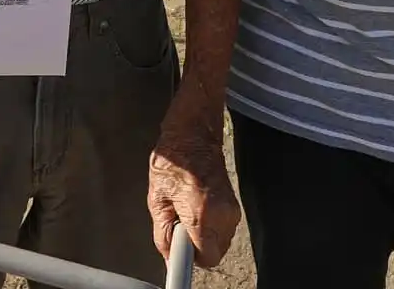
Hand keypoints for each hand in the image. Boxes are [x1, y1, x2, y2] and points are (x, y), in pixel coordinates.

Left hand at [147, 136, 239, 268]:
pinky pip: (223, 230)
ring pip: (220, 242)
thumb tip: (170, 258)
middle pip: (214, 253)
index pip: (206, 257)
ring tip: (189, 210)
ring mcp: (232, 209)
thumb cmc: (173, 160)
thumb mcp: (157, 198)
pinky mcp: (235, 206)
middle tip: (181, 222)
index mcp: (201, 212)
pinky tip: (198, 206)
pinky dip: (211, 225)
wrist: (193, 134)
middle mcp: (222, 213)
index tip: (180, 250)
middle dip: (196, 245)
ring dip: (204, 235)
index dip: (191, 256)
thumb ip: (163, 234)